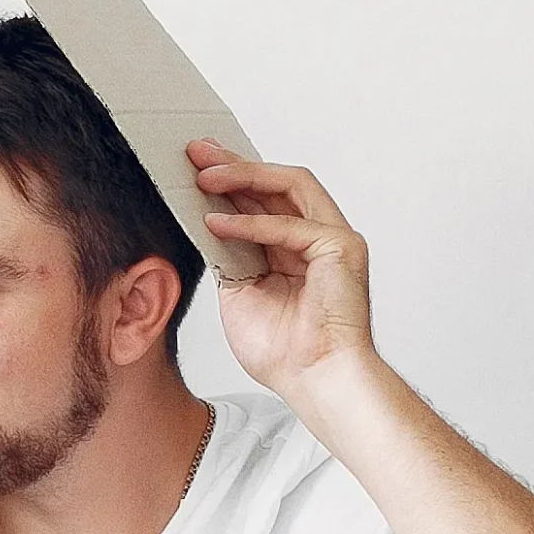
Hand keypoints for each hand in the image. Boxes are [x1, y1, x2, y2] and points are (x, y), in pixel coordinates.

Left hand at [187, 142, 376, 405]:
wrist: (313, 382)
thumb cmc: (283, 352)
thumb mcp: (239, 295)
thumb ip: (228, 258)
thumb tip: (202, 225)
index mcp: (296, 248)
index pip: (264, 198)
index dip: (231, 178)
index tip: (192, 164)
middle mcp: (319, 236)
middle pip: (275, 183)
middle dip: (233, 164)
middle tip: (194, 150)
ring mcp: (334, 239)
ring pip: (288, 186)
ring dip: (243, 177)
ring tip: (203, 176)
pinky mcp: (341, 248)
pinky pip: (290, 225)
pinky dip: (251, 224)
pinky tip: (217, 223)